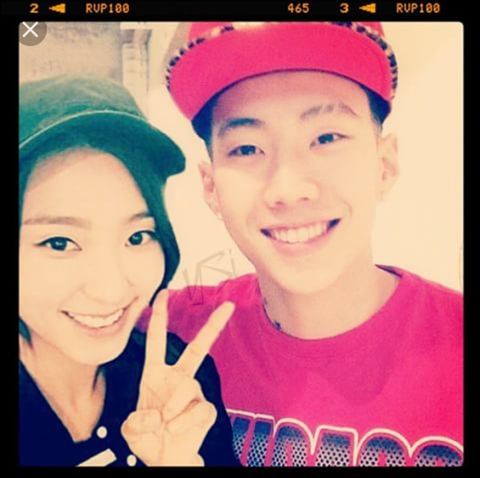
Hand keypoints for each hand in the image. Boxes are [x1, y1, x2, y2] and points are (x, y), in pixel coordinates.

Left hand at [121, 290, 233, 465]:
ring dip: (172, 409)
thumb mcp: (131, 429)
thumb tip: (159, 413)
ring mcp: (193, 393)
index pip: (157, 340)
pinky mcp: (205, 410)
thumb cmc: (149, 438)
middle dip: (213, 326)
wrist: (166, 459)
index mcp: (155, 374)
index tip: (163, 293)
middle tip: (229, 306)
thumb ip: (135, 420)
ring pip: (187, 388)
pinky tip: (176, 430)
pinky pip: (198, 410)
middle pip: (197, 348)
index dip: (160, 316)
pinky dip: (183, 423)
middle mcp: (177, 378)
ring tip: (165, 425)